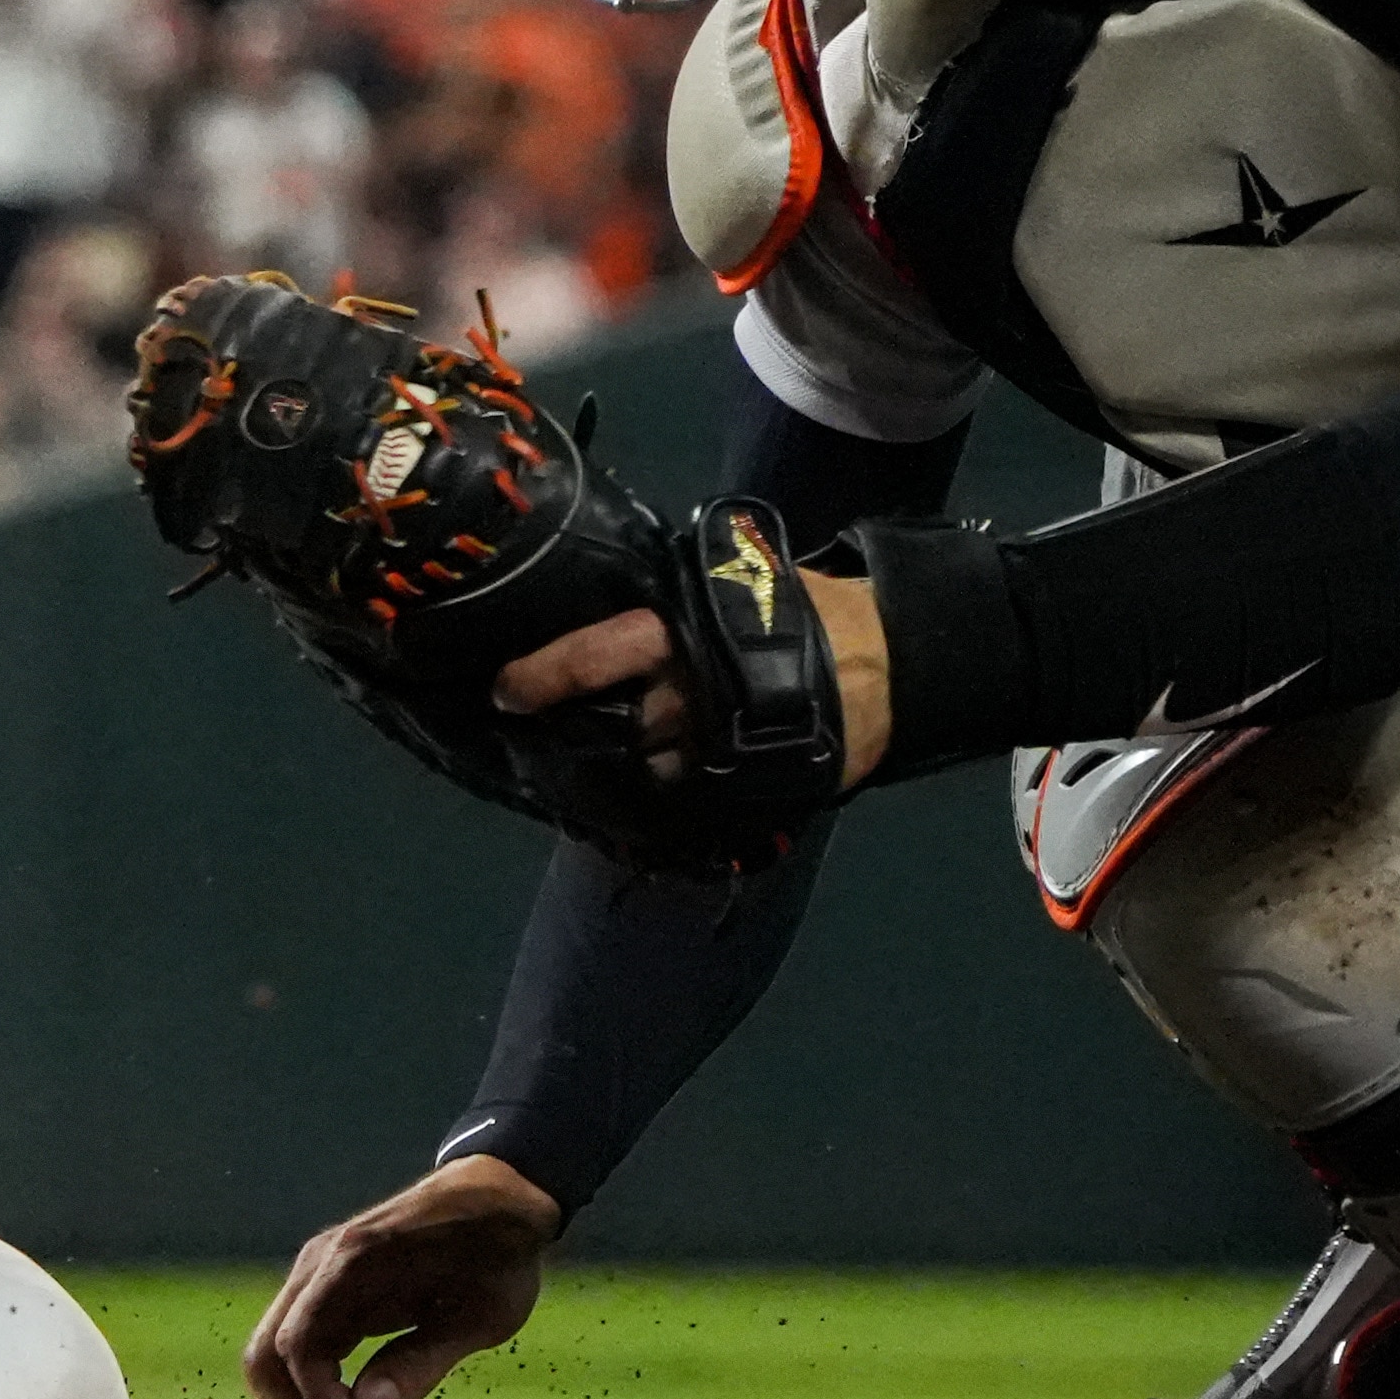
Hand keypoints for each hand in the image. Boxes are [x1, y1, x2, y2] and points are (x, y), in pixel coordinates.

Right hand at [242, 1155, 560, 1398]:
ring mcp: (316, 1279)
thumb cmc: (497, 1258)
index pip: (298, 1346)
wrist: (497, 1201)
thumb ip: (422, 1362)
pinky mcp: (326, 1294)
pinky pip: (293, 1349)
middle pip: (266, 1355)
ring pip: (270, 1357)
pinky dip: (296, 1396)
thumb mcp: (479, 1316)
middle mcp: (318, 1269)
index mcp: (350, 1265)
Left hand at [491, 573, 893, 790]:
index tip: (505, 693)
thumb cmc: (805, 611)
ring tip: (604, 774)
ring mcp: (718, 750)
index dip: (542, 677)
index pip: (594, 657)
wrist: (894, 661)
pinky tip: (653, 806)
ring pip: (647, 775)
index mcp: (679, 637)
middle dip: (583, 737)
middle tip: (551, 741)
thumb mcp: (731, 590)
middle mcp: (689, 696)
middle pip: (613, 728)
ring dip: (624, 777)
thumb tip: (609, 621)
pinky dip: (669, 807)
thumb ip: (672, 611)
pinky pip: (691, 808)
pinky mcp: (749, 789)